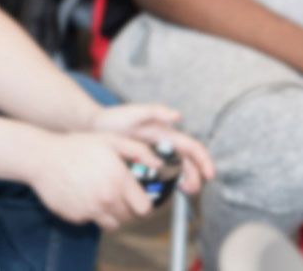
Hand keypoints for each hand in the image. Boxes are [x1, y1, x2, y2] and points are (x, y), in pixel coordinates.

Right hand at [25, 131, 156, 229]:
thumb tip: (158, 163)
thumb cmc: (75, 147)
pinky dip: (91, 213)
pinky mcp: (76, 217)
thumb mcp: (109, 140)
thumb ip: (137, 150)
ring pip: (112, 224)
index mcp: (119, 181)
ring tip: (102, 197)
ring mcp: (91, 210)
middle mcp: (107, 199)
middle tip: (118, 195)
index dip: (144, 205)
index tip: (139, 200)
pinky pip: (91, 221)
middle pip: (129, 218)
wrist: (42, 158)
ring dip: (111, 214)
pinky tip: (83, 196)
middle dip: (128, 208)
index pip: (144, 208)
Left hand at [90, 103, 214, 195]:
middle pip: (187, 162)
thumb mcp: (134, 112)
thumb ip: (155, 111)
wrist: (93, 128)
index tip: (209, 174)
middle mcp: (164, 145)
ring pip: (177, 171)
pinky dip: (169, 184)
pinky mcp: (145, 165)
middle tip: (192, 190)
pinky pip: (162, 176)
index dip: (203, 160)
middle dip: (195, 176)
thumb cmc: (113, 118)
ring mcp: (155, 156)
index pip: (191, 147)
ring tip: (184, 192)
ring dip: (185, 181)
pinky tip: (166, 192)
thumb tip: (178, 115)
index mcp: (165, 133)